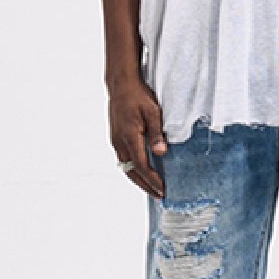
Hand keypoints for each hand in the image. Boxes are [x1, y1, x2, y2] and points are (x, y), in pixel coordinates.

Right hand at [108, 76, 166, 198]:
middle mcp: (119, 142)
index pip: (141, 166)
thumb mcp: (153, 112)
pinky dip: (133, 169)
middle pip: (131, 172)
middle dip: (145, 185)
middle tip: (159, 195)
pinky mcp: (116, 137)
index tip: (163, 190)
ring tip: (151, 188)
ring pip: (125, 167)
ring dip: (138, 179)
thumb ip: (157, 133)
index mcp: (129, 137)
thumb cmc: (138, 95)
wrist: (121, 84)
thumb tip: (161, 153)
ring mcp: (115, 140)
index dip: (152, 180)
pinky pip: (123, 159)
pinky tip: (142, 171)